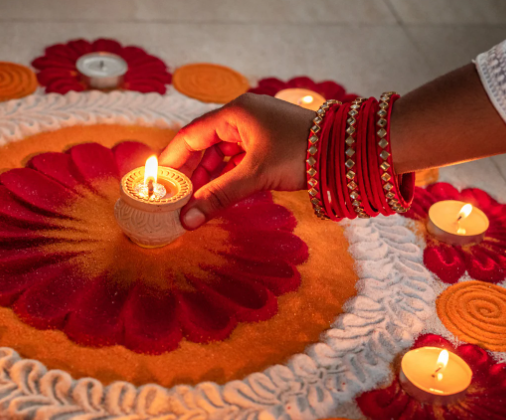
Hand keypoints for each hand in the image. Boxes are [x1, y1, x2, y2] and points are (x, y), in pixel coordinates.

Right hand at [159, 93, 315, 229]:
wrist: (346, 151)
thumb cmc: (300, 152)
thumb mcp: (255, 175)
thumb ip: (218, 197)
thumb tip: (186, 221)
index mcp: (234, 113)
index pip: (190, 136)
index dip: (173, 160)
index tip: (159, 183)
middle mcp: (242, 116)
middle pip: (204, 145)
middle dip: (191, 173)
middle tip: (178, 198)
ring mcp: (256, 128)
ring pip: (221, 154)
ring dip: (210, 177)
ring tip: (199, 201)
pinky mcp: (268, 142)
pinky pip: (238, 159)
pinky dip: (228, 176)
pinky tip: (221, 194)